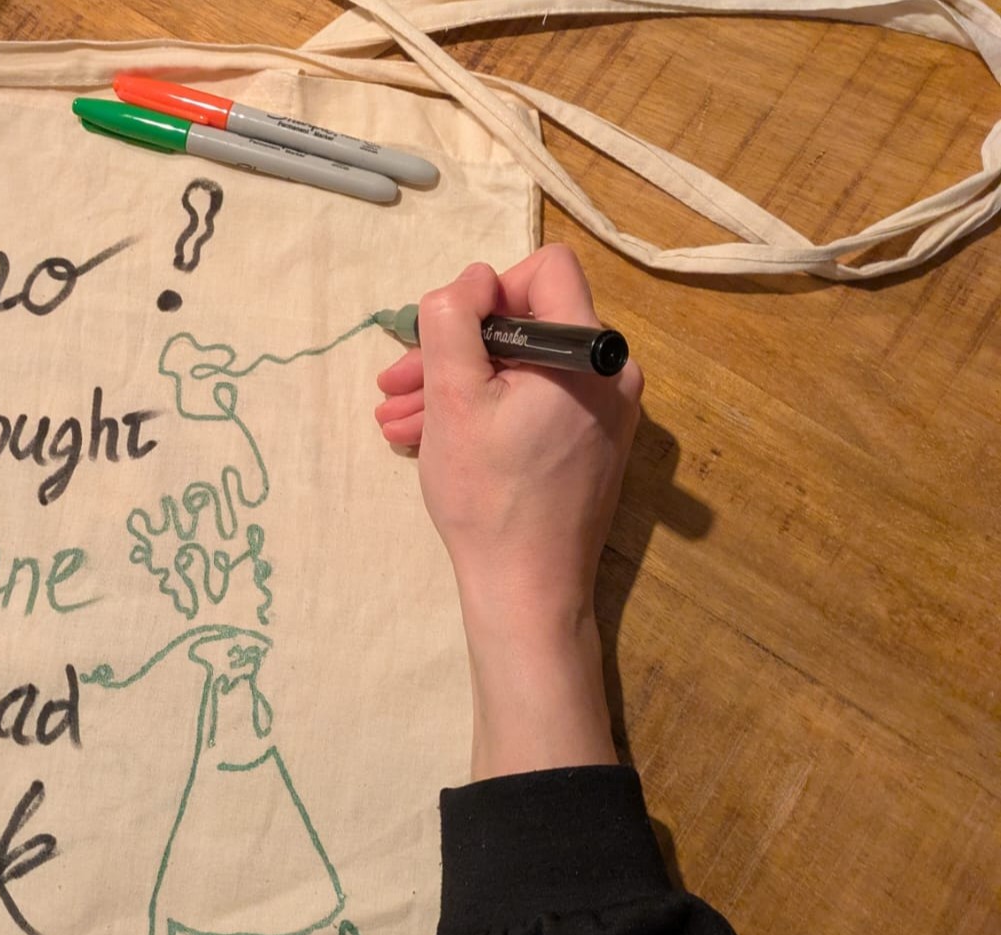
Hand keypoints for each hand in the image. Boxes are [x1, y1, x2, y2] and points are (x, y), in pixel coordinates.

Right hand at [373, 245, 642, 778]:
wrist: (527, 589)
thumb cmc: (488, 495)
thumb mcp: (453, 398)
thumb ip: (455, 320)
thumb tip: (471, 279)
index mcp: (588, 351)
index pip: (544, 270)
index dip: (486, 291)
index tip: (446, 337)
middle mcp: (612, 373)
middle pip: (527, 325)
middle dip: (455, 351)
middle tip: (396, 383)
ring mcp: (608, 414)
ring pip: (524, 370)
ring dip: (459, 387)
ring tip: (399, 420)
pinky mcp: (594, 446)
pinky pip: (538, 404)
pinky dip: (488, 413)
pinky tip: (432, 439)